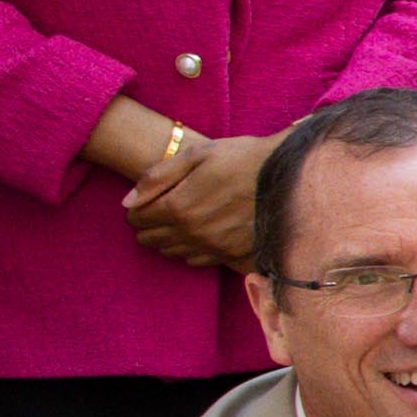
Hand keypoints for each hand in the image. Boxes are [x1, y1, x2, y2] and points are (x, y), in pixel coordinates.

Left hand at [121, 130, 269, 267]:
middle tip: (158, 211)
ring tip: (178, 222)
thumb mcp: (196, 155)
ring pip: (171, 252)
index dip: (135, 209)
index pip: (137, 218)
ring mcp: (212, 246)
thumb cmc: (241, 158)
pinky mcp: (230, 253)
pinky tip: (197, 235)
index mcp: (178, 205)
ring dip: (167, 239)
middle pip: (151, 239)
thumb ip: (157, 177)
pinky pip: (196, 261)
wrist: (288, 175)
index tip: (144, 202)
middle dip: (148, 226)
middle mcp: (191, 232)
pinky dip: (189, 250)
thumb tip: (128, 201)